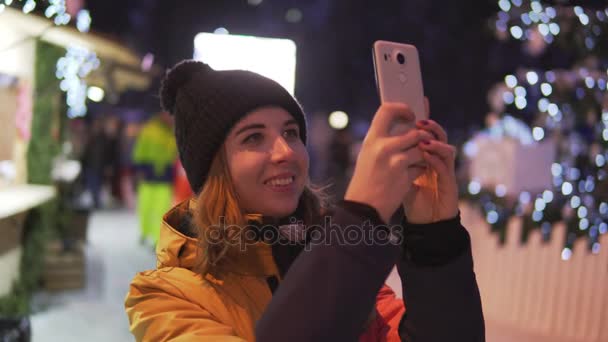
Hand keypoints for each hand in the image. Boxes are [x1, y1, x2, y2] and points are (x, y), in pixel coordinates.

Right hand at [345, 103, 433, 222]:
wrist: (364, 207)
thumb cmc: (365, 180)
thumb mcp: (367, 155)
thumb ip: (382, 140)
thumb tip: (402, 126)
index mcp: (371, 139)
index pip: (387, 110)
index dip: (402, 108)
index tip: (410, 114)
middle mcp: (383, 147)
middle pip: (415, 131)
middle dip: (424, 137)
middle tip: (424, 141)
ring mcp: (396, 162)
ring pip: (422, 148)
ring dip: (424, 153)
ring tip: (418, 160)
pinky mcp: (405, 176)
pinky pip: (422, 165)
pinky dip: (422, 168)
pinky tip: (415, 173)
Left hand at [402, 98, 458, 223]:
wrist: (425, 224)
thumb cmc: (414, 199)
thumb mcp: (401, 176)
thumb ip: (396, 159)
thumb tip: (381, 141)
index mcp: (426, 156)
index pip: (426, 132)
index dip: (422, 117)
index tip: (415, 103)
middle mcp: (437, 161)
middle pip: (439, 136)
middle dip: (430, 125)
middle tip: (419, 119)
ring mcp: (445, 172)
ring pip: (447, 149)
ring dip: (435, 141)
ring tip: (423, 137)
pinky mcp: (449, 185)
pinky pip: (446, 169)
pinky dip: (437, 160)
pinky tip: (427, 156)